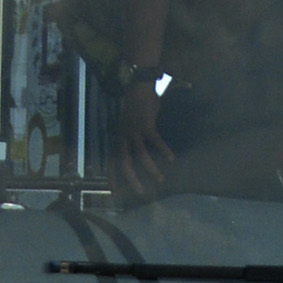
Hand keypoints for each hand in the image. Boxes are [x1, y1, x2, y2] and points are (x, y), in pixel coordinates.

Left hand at [106, 79, 168, 197]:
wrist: (138, 88)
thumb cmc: (135, 107)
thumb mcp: (128, 125)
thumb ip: (131, 138)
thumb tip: (138, 150)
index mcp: (118, 139)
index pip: (112, 162)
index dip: (112, 177)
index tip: (114, 192)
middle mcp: (124, 138)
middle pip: (125, 164)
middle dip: (132, 180)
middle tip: (141, 193)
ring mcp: (134, 132)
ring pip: (140, 156)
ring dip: (150, 169)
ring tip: (160, 179)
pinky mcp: (146, 126)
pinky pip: (155, 141)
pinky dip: (163, 150)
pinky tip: (171, 158)